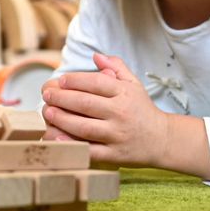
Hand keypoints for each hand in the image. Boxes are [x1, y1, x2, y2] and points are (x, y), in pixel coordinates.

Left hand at [41, 53, 173, 168]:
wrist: (162, 140)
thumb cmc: (143, 110)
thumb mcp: (134, 85)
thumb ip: (116, 67)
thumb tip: (96, 55)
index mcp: (125, 93)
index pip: (96, 82)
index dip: (75, 80)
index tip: (60, 80)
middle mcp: (120, 113)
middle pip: (86, 103)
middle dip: (62, 98)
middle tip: (46, 95)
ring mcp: (117, 135)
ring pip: (84, 127)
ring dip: (62, 119)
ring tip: (47, 112)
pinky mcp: (114, 154)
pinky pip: (89, 150)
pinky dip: (72, 145)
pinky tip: (57, 138)